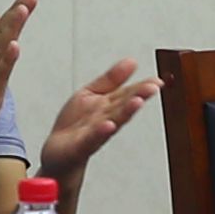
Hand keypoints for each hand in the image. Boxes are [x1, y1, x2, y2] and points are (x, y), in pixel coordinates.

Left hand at [39, 59, 153, 179]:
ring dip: (126, 112)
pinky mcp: (81, 145)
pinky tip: (109, 125)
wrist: (57, 152)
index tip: (157, 80)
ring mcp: (95, 133)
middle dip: (138, 96)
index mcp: (109, 105)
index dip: (143, 86)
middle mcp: (106, 119)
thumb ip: (111, 79)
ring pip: (113, 121)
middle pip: (124, 105)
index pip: (129, 93)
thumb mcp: (91, 93)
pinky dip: (101, 132)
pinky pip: (92, 138)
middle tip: (152, 87)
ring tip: (137, 102)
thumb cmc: (74, 125)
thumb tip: (132, 61)